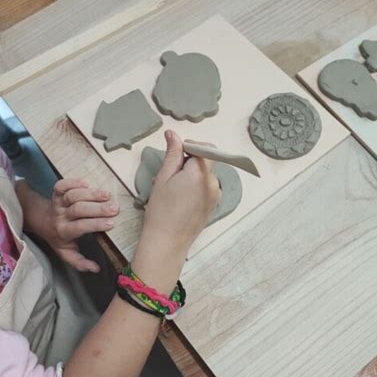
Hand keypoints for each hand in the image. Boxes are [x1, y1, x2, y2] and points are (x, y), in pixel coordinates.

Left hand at [45, 179, 118, 271]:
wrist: (40, 221)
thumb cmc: (59, 238)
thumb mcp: (66, 253)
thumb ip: (80, 262)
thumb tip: (96, 269)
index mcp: (63, 232)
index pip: (80, 227)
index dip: (95, 224)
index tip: (112, 223)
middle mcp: (60, 216)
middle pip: (78, 209)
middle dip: (97, 209)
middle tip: (114, 208)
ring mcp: (58, 203)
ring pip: (72, 196)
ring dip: (91, 194)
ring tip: (107, 195)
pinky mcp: (57, 192)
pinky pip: (61, 185)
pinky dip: (73, 182)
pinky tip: (87, 183)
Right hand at [132, 130, 219, 292]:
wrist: (167, 242)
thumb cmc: (161, 210)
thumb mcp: (163, 178)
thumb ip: (172, 154)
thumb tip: (173, 134)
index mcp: (201, 173)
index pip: (205, 148)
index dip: (190, 148)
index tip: (175, 156)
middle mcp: (213, 183)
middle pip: (206, 162)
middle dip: (189, 163)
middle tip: (170, 176)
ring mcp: (216, 196)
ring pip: (205, 175)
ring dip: (192, 175)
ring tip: (173, 190)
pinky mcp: (213, 206)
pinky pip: (206, 188)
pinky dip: (196, 187)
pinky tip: (181, 199)